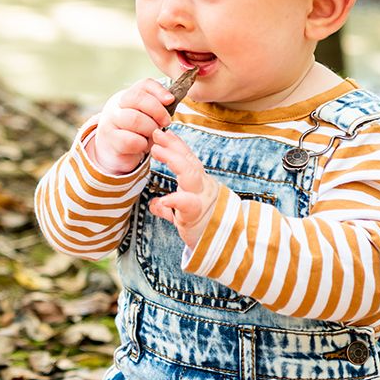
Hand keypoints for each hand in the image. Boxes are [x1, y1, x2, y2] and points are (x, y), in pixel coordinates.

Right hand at [89, 79, 174, 173]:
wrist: (117, 154)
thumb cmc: (137, 134)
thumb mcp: (147, 118)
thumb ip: (157, 107)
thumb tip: (170, 99)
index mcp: (126, 97)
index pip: (144, 85)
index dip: (159, 91)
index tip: (170, 100)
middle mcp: (115, 106)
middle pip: (138, 98)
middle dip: (158, 111)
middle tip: (166, 123)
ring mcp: (110, 122)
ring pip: (135, 119)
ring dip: (150, 129)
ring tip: (153, 136)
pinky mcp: (111, 140)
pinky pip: (131, 140)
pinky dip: (142, 144)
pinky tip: (142, 146)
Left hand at [148, 128, 218, 248]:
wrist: (223, 247)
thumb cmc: (204, 229)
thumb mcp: (185, 215)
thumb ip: (171, 208)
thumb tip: (155, 204)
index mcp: (199, 186)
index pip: (188, 160)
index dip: (177, 144)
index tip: (165, 132)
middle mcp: (202, 188)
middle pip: (189, 162)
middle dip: (173, 147)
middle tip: (157, 134)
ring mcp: (201, 200)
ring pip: (190, 175)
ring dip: (173, 160)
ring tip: (156, 151)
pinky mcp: (197, 216)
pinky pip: (187, 205)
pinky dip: (174, 200)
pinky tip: (161, 199)